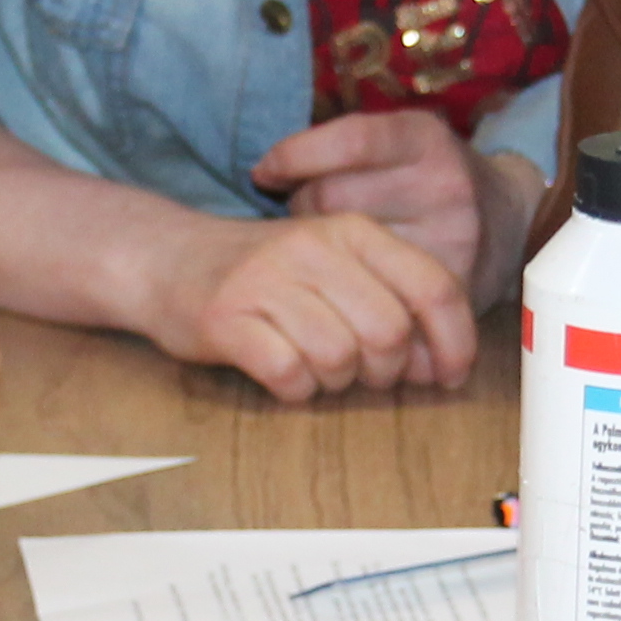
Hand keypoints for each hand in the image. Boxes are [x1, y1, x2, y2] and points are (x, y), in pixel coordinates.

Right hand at [145, 210, 478, 400]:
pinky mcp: (226, 319)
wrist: (166, 258)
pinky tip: (284, 373)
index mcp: (353, 230)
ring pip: (339, 357)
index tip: (451, 376)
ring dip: (334, 381)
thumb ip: (391, 299)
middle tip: (359, 371)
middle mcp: (312, 247)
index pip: (433, 286)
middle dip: (384, 370)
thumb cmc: (267, 273)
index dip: (454, 342)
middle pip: (389, 332)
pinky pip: (288, 374)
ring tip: (314, 366)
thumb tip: (445, 365)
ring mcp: (265, 281)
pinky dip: (295, 389)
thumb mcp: (335, 262)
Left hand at [252, 113, 537, 309]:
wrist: (511, 221)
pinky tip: (349, 281)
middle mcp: (444, 184)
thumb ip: (340, 144)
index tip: (265, 171)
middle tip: (310, 216)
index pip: (347, 141)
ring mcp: (451, 239)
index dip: (294, 156)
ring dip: (324, 253)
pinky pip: (375, 293)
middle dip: (305, 208)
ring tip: (332, 247)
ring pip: (345, 251)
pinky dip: (353, 288)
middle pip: (332, 200)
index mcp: (425, 139)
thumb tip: (263, 173)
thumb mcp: (401, 139)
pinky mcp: (451, 287)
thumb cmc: (429, 177)